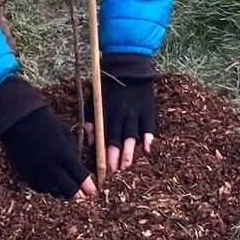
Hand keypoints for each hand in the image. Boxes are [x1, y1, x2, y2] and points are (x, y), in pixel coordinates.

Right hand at [1, 107, 96, 199]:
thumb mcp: (65, 133)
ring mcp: (37, 170)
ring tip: (67, 190)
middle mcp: (50, 164)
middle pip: (68, 189)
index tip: (91, 191)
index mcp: (63, 153)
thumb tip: (79, 171)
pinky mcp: (25, 172)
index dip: (88, 186)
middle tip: (81, 195)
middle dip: (77, 193)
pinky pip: (39, 188)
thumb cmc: (46, 123)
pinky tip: (52, 184)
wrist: (19, 119)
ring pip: (53, 191)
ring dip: (62, 192)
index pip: (80, 176)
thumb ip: (73, 152)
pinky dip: (48, 188)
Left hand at [83, 53, 156, 172]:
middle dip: (114, 156)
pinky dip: (148, 137)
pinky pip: (148, 126)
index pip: (104, 137)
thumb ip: (90, 120)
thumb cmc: (108, 87)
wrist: (128, 68)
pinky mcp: (148, 110)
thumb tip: (90, 141)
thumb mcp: (94, 100)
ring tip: (127, 166)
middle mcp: (120, 116)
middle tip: (114, 172)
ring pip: (131, 135)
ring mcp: (135, 113)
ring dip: (128, 151)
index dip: (103, 153)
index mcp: (107, 114)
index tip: (102, 168)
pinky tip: (147, 149)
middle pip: (116, 139)